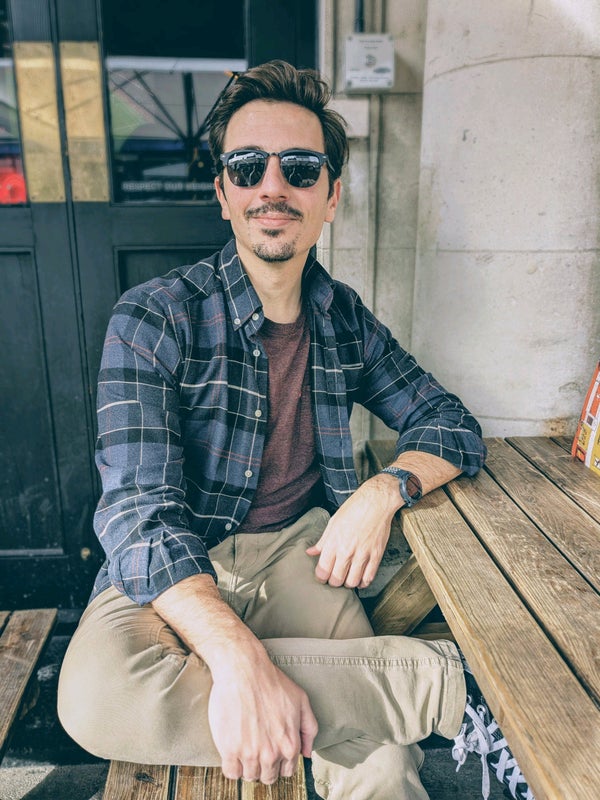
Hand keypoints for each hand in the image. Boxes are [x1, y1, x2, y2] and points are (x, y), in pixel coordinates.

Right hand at [208, 653, 317, 783]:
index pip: (287, 771)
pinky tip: (232, 752)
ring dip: (247, 766)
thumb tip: (307, 753)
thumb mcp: (301, 700)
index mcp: (290, 745)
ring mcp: (250, 754)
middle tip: (256, 749)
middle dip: (264, 767)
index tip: (271, 752)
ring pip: (249, 776)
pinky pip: (231, 773)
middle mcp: (271, 754)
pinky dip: (231, 766)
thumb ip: (309, 728)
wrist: (244, 670)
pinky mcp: (229, 750)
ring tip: (244, 747)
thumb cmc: (272, 682)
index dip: (279, 762)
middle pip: (267, 777)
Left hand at [306, 476, 399, 588]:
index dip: (321, 577)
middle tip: (334, 578)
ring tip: (347, 578)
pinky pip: (369, 578)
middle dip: (333, 582)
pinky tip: (360, 580)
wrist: (376, 502)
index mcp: (333, 543)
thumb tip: (310, 552)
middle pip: (336, 580)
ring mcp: (362, 554)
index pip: (322, 571)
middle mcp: (347, 551)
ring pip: (352, 582)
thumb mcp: (333, 522)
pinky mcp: (376, 555)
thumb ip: (322, 541)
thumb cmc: (353, 509)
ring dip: (348, 583)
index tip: (322, 576)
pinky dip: (363, 583)